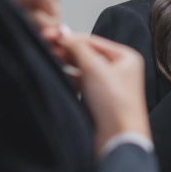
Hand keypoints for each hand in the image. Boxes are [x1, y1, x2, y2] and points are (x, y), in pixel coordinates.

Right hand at [60, 34, 150, 155]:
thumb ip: (77, 47)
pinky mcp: (98, 101)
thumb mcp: (95, 68)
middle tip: (44, 45)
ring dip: (66, 63)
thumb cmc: (115, 104)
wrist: (118, 140)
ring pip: (82, 69)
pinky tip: (57, 74)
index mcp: (126, 57)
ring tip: (48, 58)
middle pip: (87, 54)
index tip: (50, 35)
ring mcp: (108, 86)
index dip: (70, 37)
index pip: (92, 40)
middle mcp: (119, 70)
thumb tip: (63, 31)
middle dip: (66, 50)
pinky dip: (69, 78)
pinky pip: (81, 84)